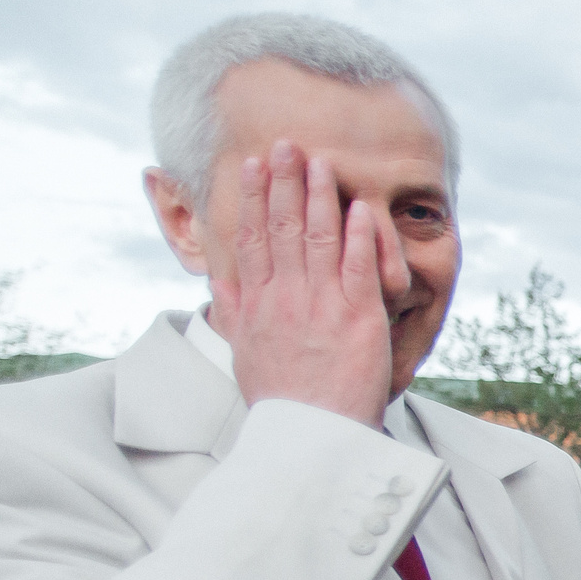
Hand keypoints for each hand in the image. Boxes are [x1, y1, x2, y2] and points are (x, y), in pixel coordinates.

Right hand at [216, 139, 393, 427]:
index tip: (251, 165)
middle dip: (283, 182)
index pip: (252, 238)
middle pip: (281, 227)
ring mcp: (322, 305)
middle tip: (285, 145)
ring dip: (319, 197)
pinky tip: (358, 207)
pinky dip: (360, 236)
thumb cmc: (281, 399)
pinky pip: (360, 268)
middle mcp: (286, 297)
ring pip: (318, 239)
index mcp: (258, 303)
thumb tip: (220, 278)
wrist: (311, 435)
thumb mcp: (245, 351)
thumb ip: (235, 309)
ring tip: (320, 161)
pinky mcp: (359, 318)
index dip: (251, 197)